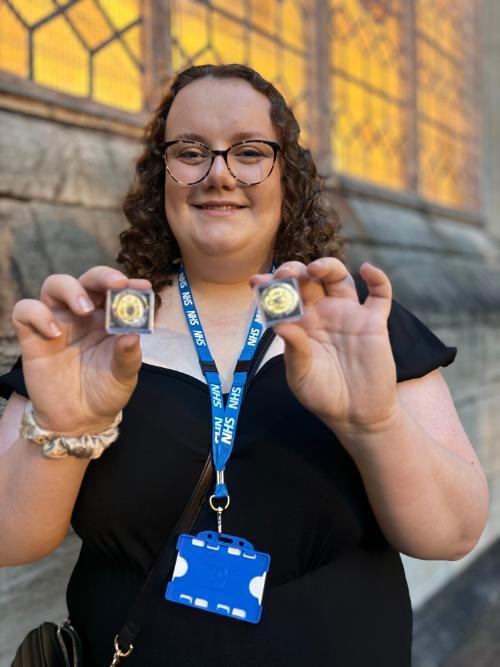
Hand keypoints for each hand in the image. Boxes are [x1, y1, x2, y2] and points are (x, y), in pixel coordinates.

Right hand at [12, 267, 150, 434]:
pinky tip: (54, 333)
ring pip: (54, 285)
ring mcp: (57, 322)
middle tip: (116, 285)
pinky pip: (25, 310)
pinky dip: (38, 314)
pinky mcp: (33, 337)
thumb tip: (132, 335)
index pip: (115, 290)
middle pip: (87, 280)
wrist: (80, 421)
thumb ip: (128, 355)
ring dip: (70, 289)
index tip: (142, 286)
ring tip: (84, 309)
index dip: (128, 283)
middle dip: (102, 276)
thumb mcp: (124, 376)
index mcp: (107, 318)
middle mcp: (82, 315)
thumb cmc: (105, 392)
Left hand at [250, 258, 397, 432]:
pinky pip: (380, 295)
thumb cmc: (323, 395)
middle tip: (285, 274)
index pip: (284, 296)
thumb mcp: (301, 375)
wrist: (355, 415)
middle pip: (309, 280)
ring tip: (315, 270)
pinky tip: (367, 270)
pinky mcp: (374, 323)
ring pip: (339, 278)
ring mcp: (349, 315)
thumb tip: (279, 324)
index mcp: (301, 323)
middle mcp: (323, 313)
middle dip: (295, 271)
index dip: (271, 285)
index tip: (257, 282)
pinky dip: (378, 279)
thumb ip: (294, 350)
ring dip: (328, 267)